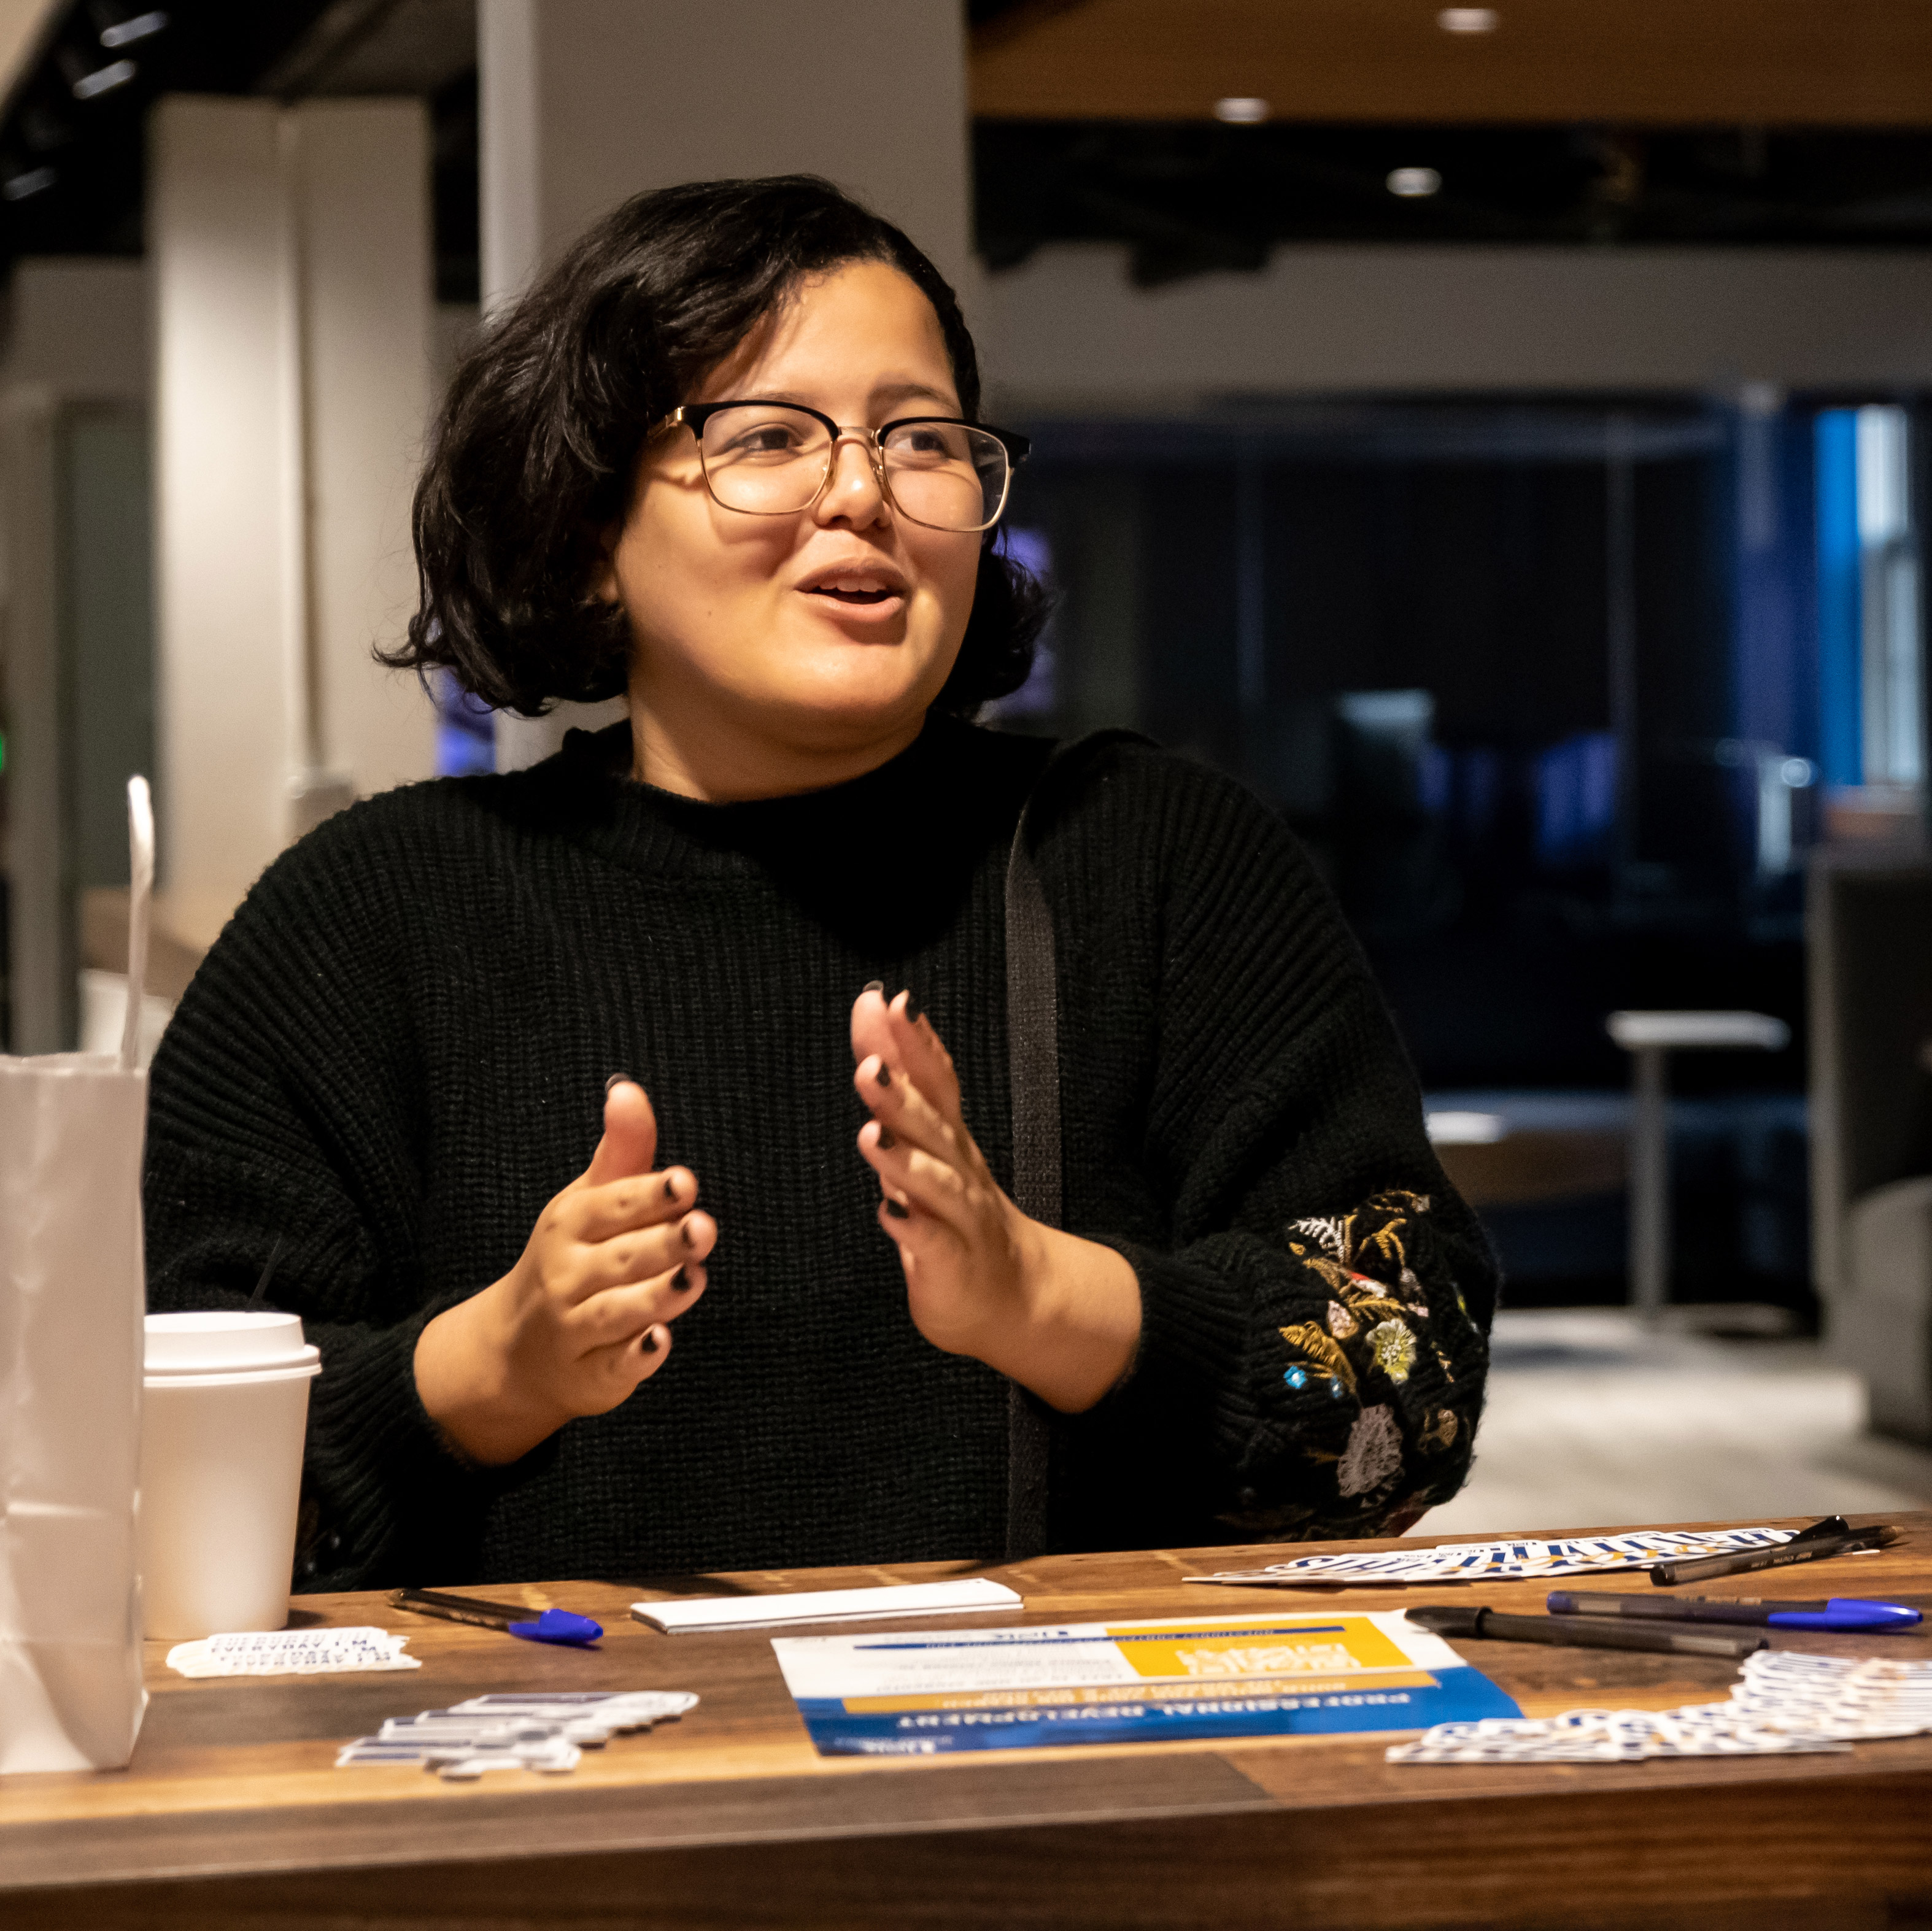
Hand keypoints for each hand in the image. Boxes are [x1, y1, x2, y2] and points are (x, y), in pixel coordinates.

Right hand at [415, 1079, 714, 1464]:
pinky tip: (660, 1341)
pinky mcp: (590, 1376)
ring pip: (617, 1312)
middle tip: (703, 1229)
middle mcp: (567, 1275)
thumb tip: (627, 1087)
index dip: (648, 1194)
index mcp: (570, 1224)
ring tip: (693, 1278)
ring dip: (657, 1296)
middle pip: (620, 1258)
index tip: (684, 1182)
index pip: (611, 1205)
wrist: (515, 1349)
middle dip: (662, 1244)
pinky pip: (613, 1367)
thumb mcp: (589, 1200)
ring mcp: (575, 1329)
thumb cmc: (571, 1257)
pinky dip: (635, 1358)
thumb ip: (623, 1149)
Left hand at [851, 986, 1139, 1412]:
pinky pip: (934, 1245)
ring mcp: (962, 1217)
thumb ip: (900, 1080)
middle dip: (902, 1095)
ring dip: (905, 1160)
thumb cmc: (955, 1211)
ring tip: (872, 1135)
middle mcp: (961, 1170)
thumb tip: (874, 1015)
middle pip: (933, 1127)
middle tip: (869, 1067)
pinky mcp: (954, 1263)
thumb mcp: (925, 1142)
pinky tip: (889, 1213)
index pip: (935, 1082)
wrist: (1015, 1297)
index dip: (916, 1044)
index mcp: (949, 1137)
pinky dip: (913, 1228)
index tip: (893, 1003)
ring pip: (937, 1184)